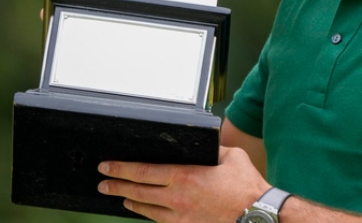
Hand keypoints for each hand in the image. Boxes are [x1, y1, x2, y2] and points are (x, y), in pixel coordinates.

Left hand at [98, 146, 267, 222]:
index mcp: (184, 176)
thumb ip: (212, 150)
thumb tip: (204, 145)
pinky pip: (162, 222)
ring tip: (121, 199)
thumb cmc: (247, 186)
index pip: (142, 172)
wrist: (257, 215)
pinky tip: (146, 212)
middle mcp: (177, 198)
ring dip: (131, 203)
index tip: (107, 167)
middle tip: (104, 184)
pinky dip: (150, 216)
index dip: (120, 169)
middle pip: (137, 192)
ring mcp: (181, 217)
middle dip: (117, 187)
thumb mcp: (230, 156)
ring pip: (147, 210)